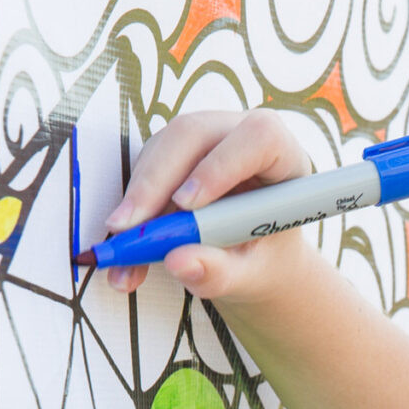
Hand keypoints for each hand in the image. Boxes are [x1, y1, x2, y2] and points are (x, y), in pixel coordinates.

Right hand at [103, 110, 316, 304]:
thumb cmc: (266, 260)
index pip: (259, 138)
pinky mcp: (175, 151)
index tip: (186, 205)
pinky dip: (132, 207)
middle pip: (192, 134)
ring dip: (137, 197)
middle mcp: (241, 135)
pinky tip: (126, 244)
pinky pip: (145, 167)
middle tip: (127, 228)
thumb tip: (178, 262)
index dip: (220, 167)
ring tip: (124, 246)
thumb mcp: (252, 275)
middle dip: (154, 181)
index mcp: (284, 157)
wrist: (256, 258)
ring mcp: (205, 137)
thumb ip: (223, 272)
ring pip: (161, 148)